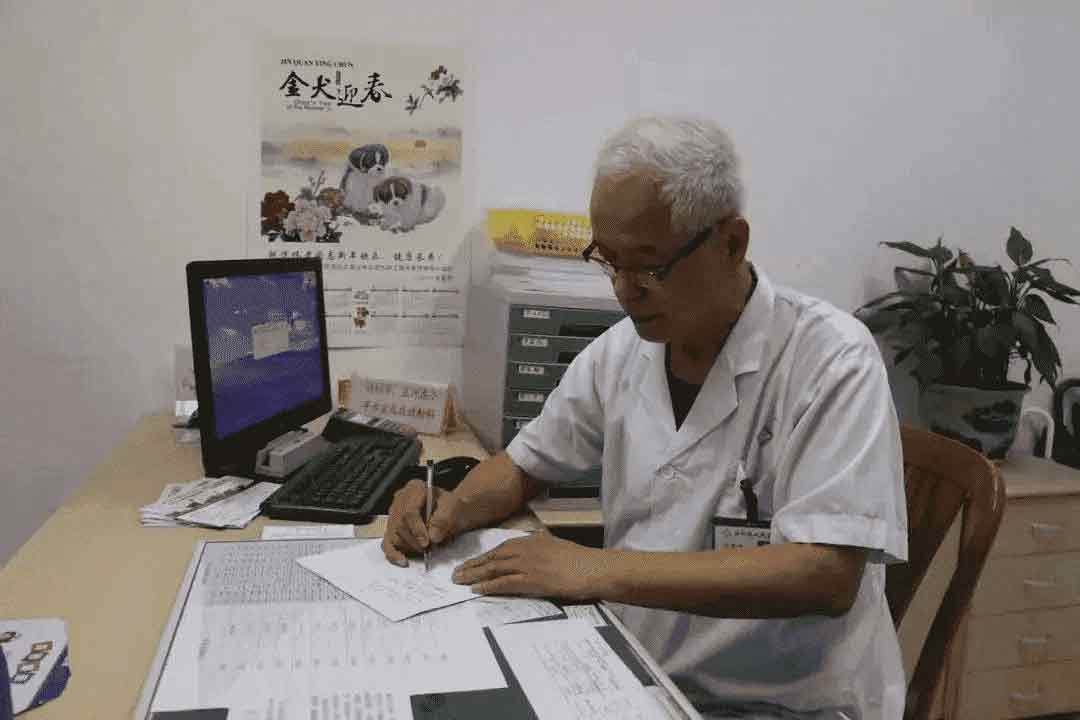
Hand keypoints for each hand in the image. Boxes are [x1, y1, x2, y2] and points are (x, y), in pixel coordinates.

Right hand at [381, 479, 467, 566]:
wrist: (452, 513)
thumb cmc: (451, 507)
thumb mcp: (453, 507)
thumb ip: (444, 519)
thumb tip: (433, 536)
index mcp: (414, 488)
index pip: (409, 510)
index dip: (416, 528)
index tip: (426, 541)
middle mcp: (400, 500)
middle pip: (400, 524)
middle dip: (415, 540)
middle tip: (430, 548)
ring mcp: (394, 515)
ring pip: (394, 535)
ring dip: (410, 547)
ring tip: (427, 548)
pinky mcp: (392, 530)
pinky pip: (387, 544)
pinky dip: (394, 554)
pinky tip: (403, 560)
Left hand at [451, 532, 607, 600]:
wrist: (592, 568)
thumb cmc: (579, 559)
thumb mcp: (555, 544)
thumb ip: (541, 545)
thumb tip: (533, 545)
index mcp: (531, 541)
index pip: (500, 549)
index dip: (483, 557)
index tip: (470, 563)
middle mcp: (525, 550)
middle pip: (492, 558)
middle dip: (472, 566)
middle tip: (456, 573)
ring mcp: (527, 565)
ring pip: (493, 569)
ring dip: (474, 575)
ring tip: (459, 581)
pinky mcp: (531, 580)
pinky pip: (504, 583)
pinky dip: (488, 586)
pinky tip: (476, 590)